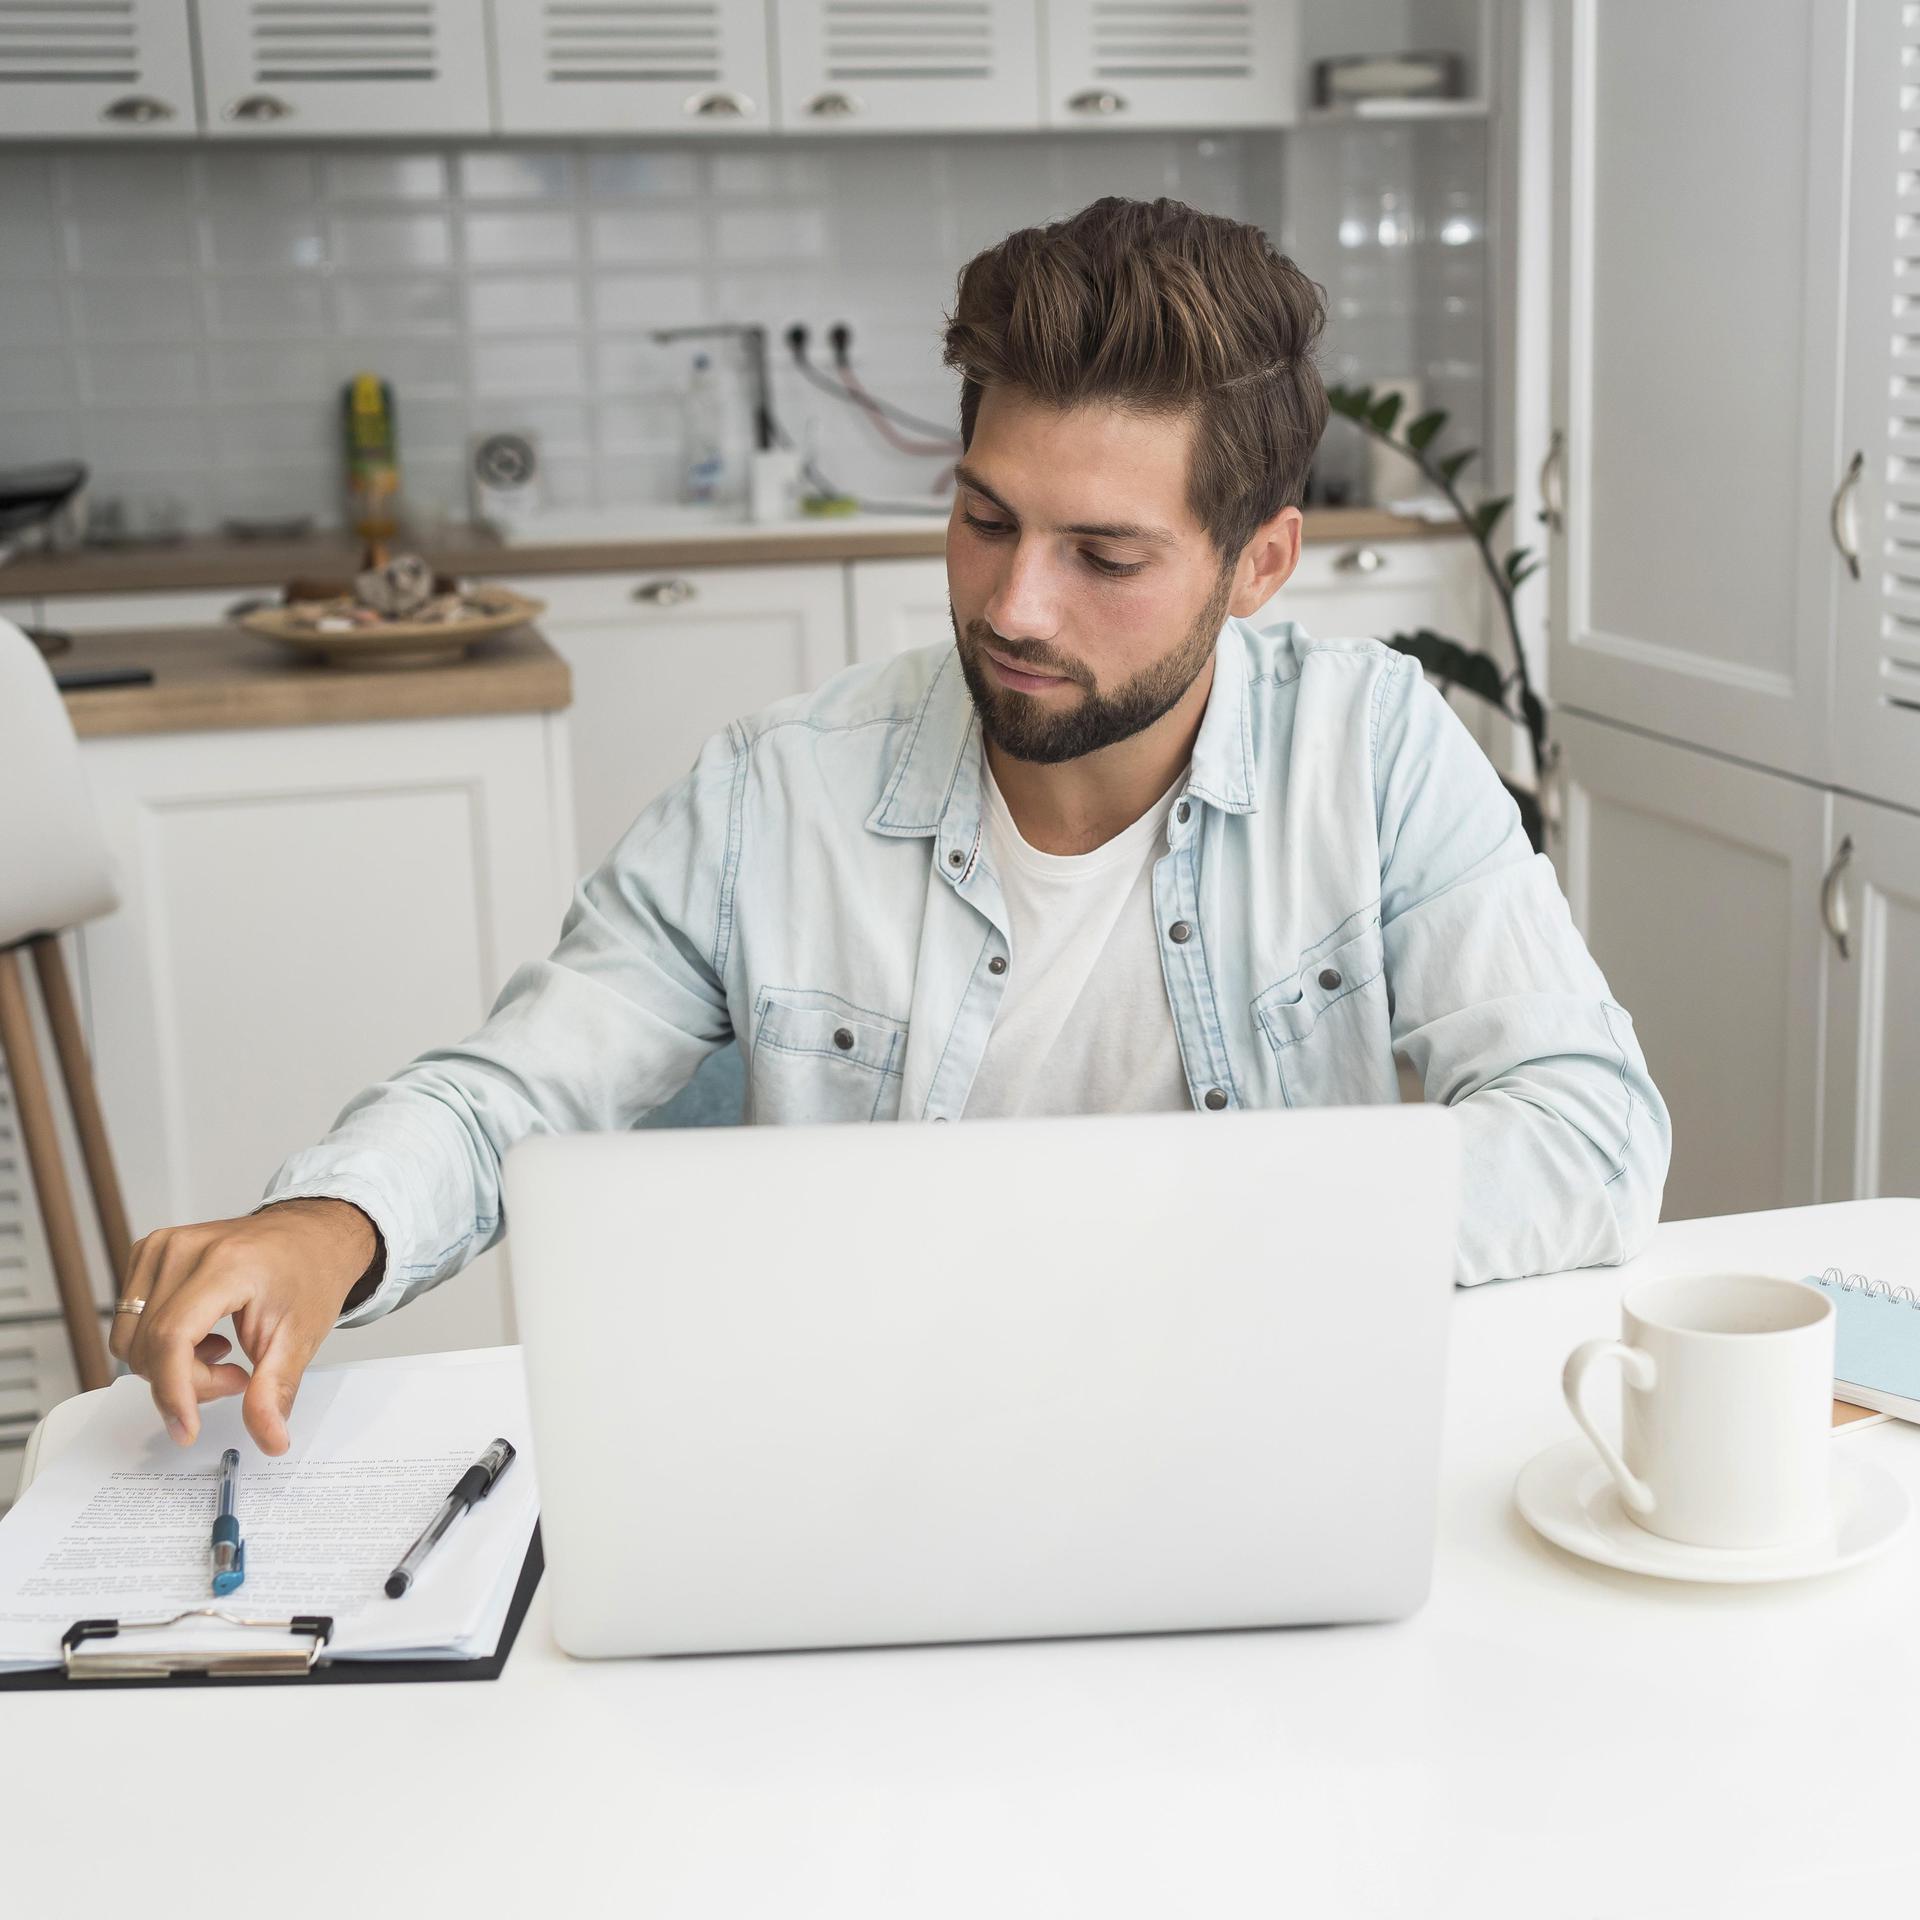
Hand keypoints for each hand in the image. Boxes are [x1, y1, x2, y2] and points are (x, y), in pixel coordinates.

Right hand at [111, 1198, 377, 1455]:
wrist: (311, 1235)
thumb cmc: (309, 1275)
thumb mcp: (302, 1337)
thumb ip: (276, 1391)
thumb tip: (269, 1439)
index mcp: (226, 1264)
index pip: (173, 1336)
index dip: (175, 1391)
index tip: (187, 1429)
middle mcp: (183, 1249)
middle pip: (152, 1346)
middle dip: (189, 1383)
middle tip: (238, 1379)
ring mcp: (160, 1247)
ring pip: (133, 1340)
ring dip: (172, 1367)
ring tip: (224, 1355)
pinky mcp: (148, 1254)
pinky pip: (131, 1322)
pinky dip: (161, 1345)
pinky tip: (204, 1338)